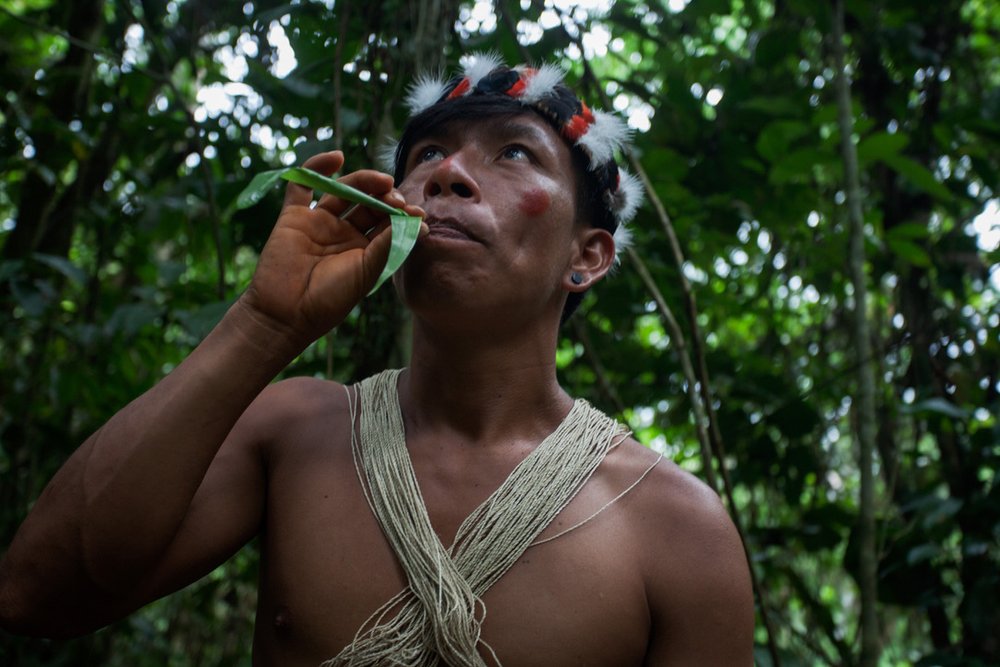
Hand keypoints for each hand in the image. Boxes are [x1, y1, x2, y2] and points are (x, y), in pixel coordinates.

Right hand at [239, 151, 425, 347]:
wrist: (286, 314)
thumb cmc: (330, 300)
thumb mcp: (367, 272)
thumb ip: (388, 245)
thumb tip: (419, 224)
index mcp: (364, 249)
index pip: (387, 223)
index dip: (402, 215)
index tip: (418, 214)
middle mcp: (343, 233)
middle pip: (368, 203)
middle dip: (385, 197)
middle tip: (397, 199)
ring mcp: (318, 222)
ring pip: (344, 190)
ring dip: (364, 180)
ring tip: (383, 181)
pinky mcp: (294, 216)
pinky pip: (304, 184)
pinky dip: (317, 167)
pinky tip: (336, 156)